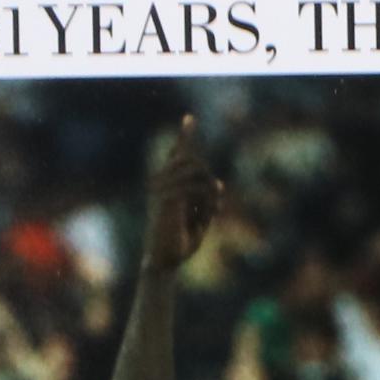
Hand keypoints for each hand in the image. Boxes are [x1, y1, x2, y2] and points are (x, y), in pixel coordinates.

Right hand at [144, 114, 222, 273]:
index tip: (190, 118)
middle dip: (209, 179)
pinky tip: (212, 213)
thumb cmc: (180, 242)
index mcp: (167, 185)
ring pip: (196, 170)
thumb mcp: (198, 219)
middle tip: (217, 205)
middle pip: (191, 159)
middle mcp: (161, 183)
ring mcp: (162, 189)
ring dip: (210, 191)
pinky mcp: (167, 198)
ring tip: (214, 210)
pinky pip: (195, 185)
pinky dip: (209, 199)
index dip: (184, 137)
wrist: (164, 262)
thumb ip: (206, 200)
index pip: (177, 155)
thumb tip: (218, 183)